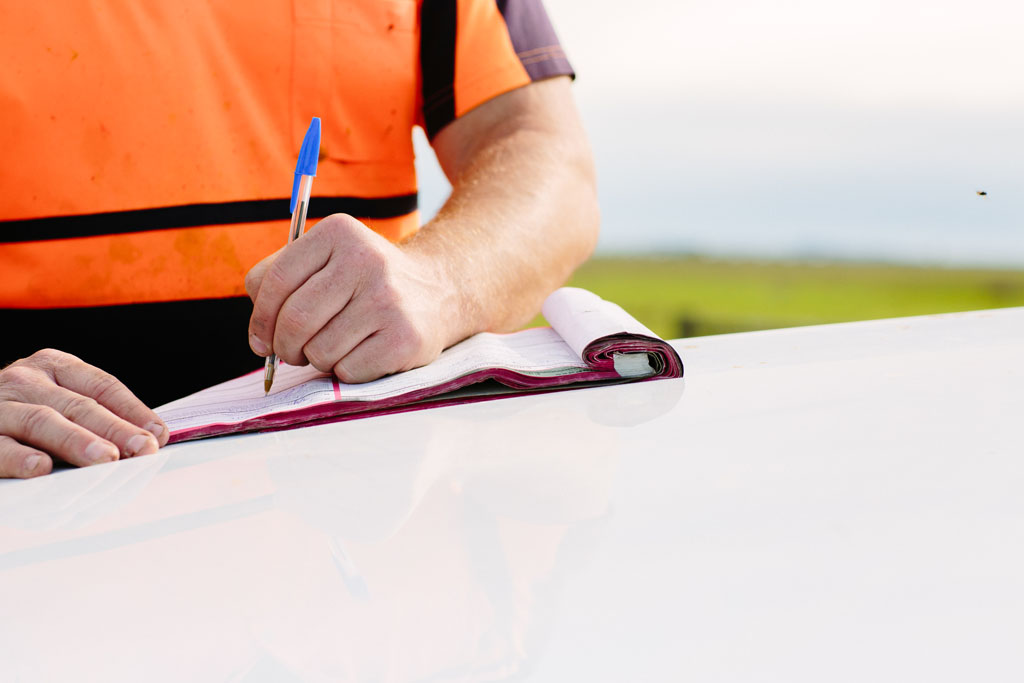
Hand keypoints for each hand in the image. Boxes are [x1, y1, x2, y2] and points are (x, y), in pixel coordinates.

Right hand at [0, 350, 168, 477]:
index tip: (158, 434)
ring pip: (41, 421)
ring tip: (105, 458)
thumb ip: (97, 416)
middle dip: (114, 429)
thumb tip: (152, 439)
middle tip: (142, 450)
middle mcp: (25, 380)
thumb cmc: (22, 415)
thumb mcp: (58, 401)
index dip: (132, 409)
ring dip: (76, 441)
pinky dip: (19, 458)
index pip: (101, 385)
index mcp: (53, 366)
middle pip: (77, 404)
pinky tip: (41, 468)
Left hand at [245, 214, 460, 382]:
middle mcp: (367, 260)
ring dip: (318, 360)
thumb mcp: (329, 259)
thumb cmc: (365, 282)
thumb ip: (281, 277)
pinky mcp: (405, 337)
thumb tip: (259, 333)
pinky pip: (348, 371)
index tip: (260, 340)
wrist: (438, 292)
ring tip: (336, 347)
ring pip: (319, 350)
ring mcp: (389, 300)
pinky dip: (346, 372)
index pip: (276, 280)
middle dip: (285, 347)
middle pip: (295, 320)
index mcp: (340, 232)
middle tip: (293, 352)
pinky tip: (362, 354)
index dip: (260, 318)